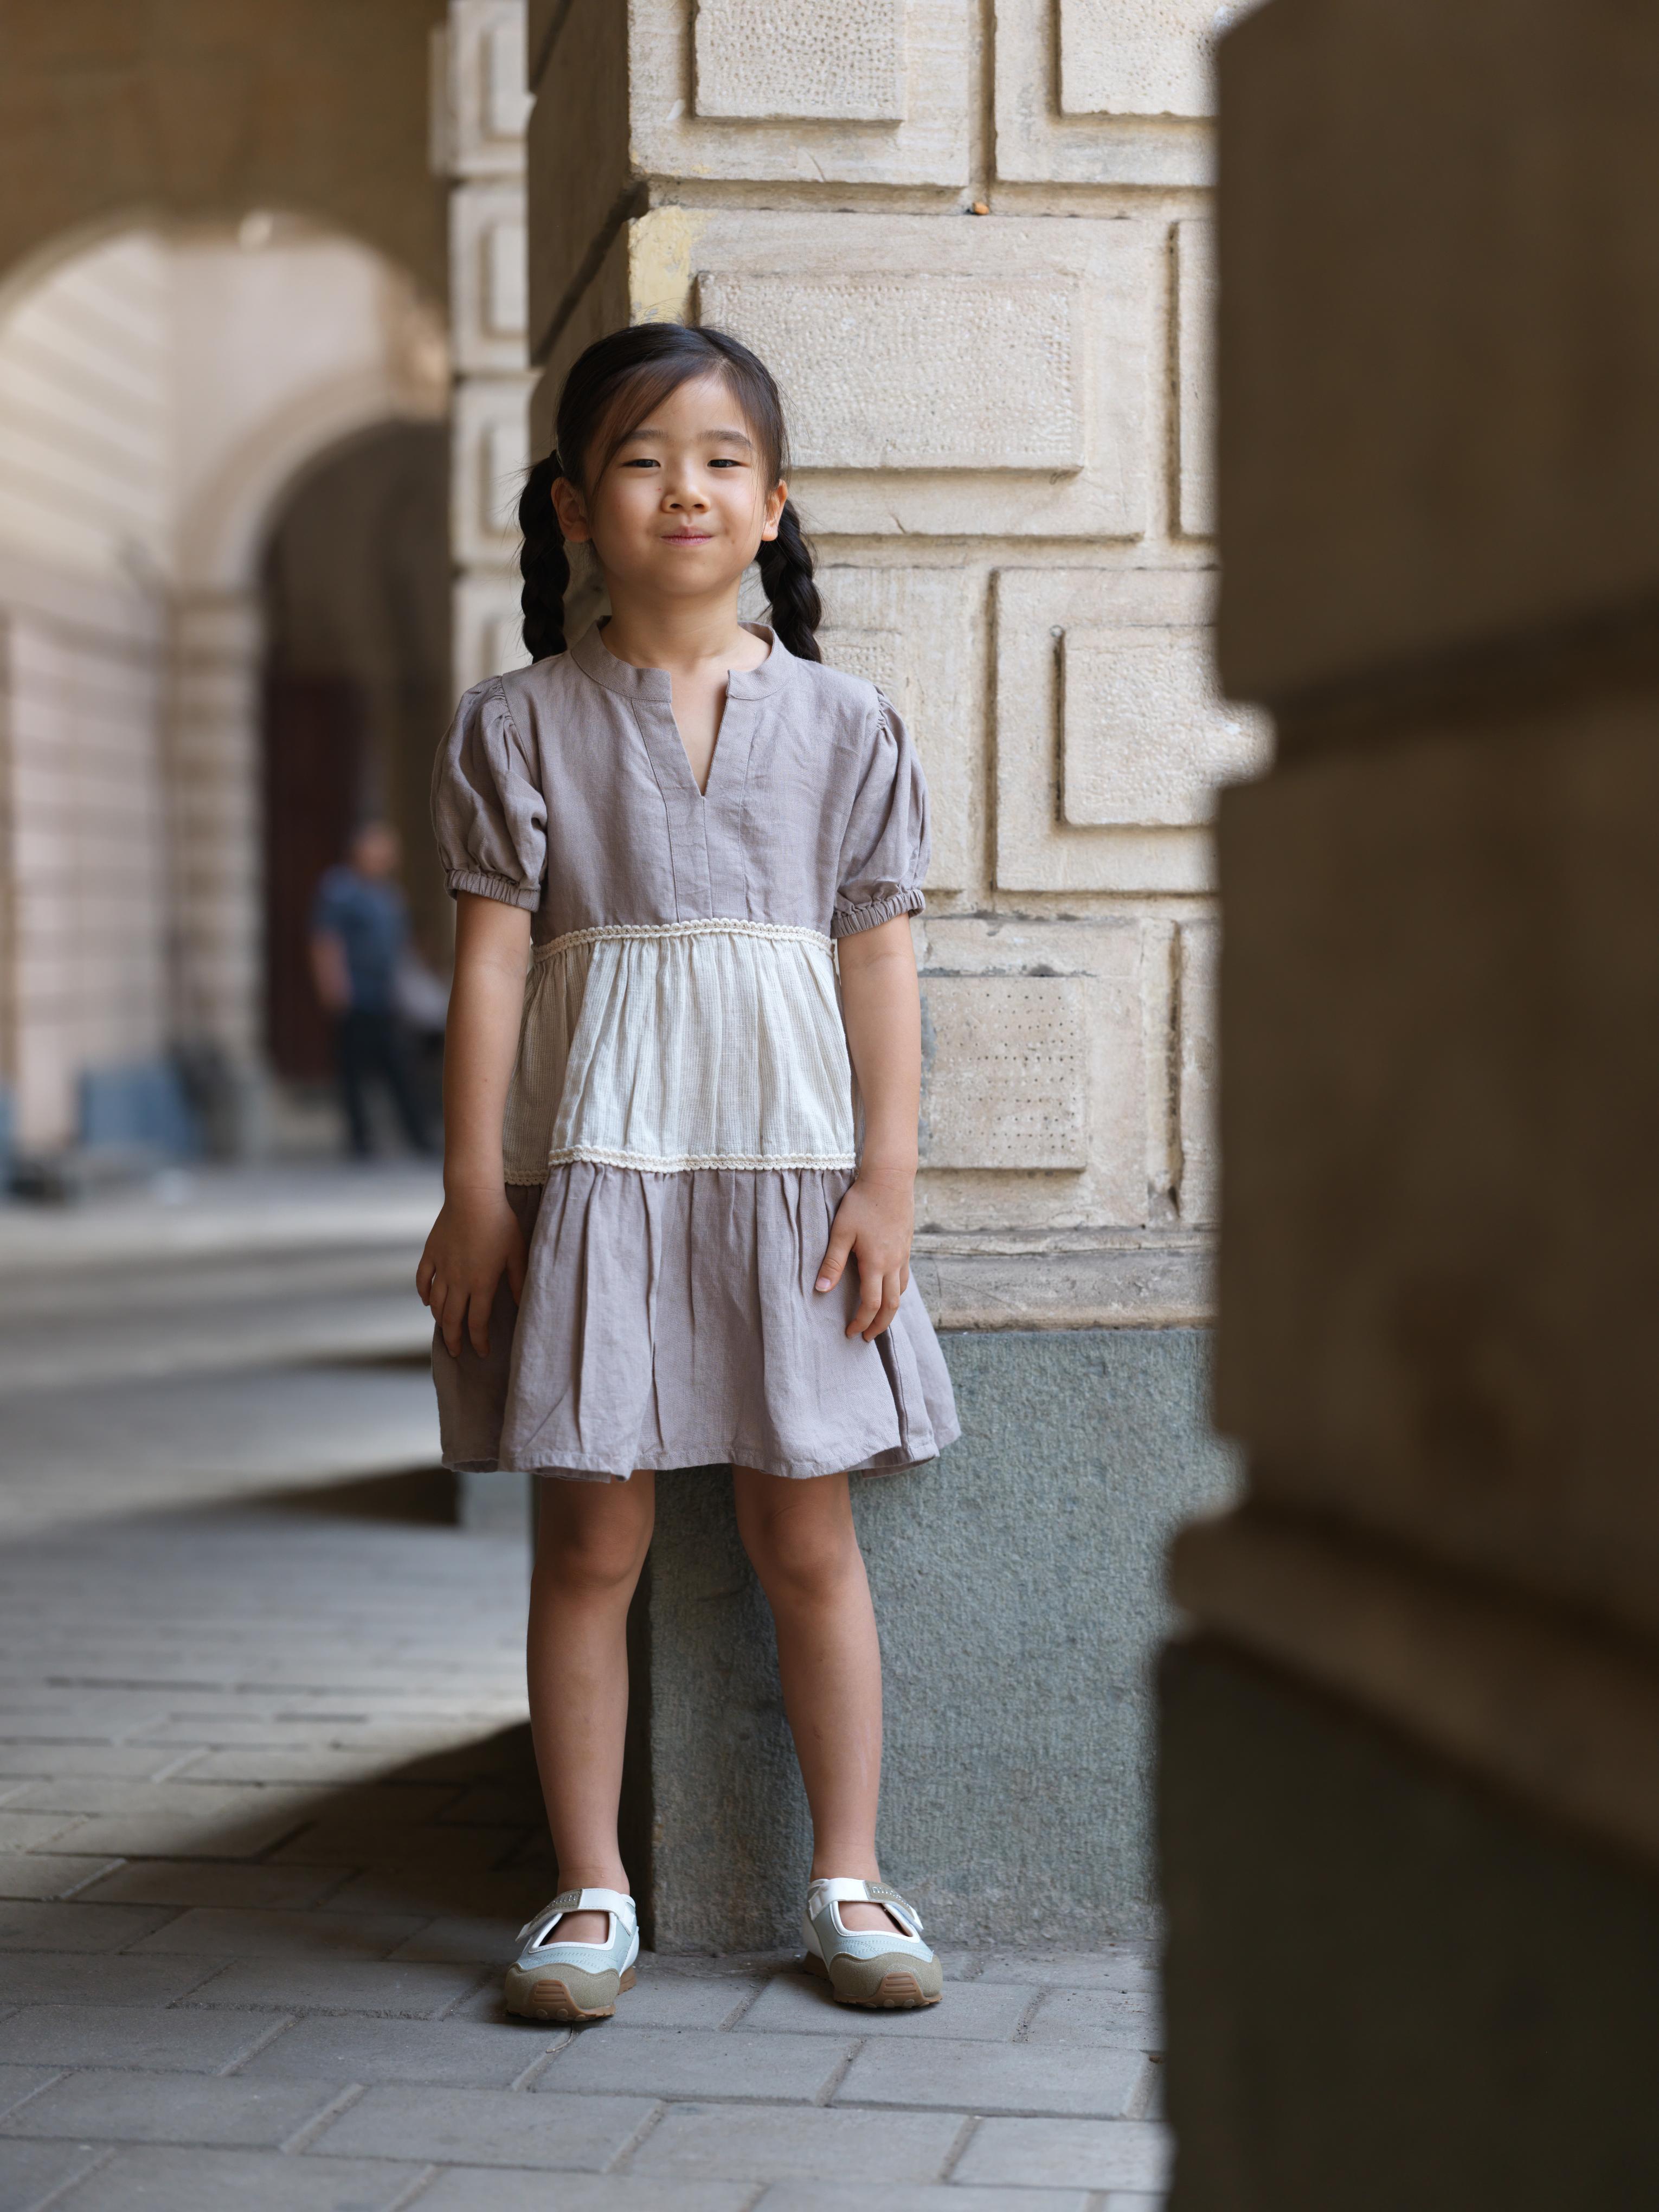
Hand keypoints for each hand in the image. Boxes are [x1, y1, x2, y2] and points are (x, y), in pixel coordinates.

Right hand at [416, 1186, 526, 1358]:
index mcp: (482, 1283)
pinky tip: (426, 1302)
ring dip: (439, 1320)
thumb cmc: (500, 1223)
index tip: (482, 1352)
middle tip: (456, 1352)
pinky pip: (422, 1280)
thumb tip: (523, 1304)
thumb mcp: (517, 1253)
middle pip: (452, 1319)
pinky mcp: (431, 1254)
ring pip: (435, 1303)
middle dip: (454, 1339)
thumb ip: (518, 1280)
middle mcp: (459, 1281)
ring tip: (444, 1330)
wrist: (473, 1197)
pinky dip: (422, 1294)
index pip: (477, 1322)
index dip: (478, 1341)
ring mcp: (442, 1268)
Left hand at [816, 1166, 913, 1340]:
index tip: (851, 1333)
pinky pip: (905, 1276)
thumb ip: (832, 1262)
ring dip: (890, 1309)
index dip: (861, 1322)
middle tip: (867, 1336)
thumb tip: (821, 1290)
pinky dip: (897, 1291)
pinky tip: (889, 1289)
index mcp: (876, 1263)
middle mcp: (893, 1264)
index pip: (871, 1304)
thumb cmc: (862, 1203)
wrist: (890, 1179)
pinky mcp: (906, 1246)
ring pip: (901, 1292)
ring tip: (879, 1318)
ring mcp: (903, 1255)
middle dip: (880, 1324)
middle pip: (892, 1305)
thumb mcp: (841, 1232)